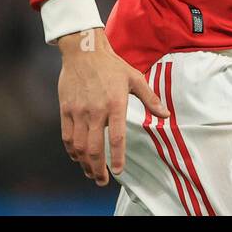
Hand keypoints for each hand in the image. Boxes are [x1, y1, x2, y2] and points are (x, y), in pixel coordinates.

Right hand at [57, 28, 168, 185]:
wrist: (84, 51)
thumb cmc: (112, 65)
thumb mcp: (135, 79)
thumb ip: (150, 99)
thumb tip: (165, 115)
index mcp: (115, 104)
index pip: (116, 138)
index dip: (117, 157)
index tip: (119, 171)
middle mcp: (95, 111)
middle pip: (95, 148)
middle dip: (98, 169)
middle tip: (102, 180)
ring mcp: (78, 111)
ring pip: (79, 146)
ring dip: (84, 163)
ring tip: (91, 172)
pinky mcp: (66, 110)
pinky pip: (67, 136)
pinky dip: (72, 151)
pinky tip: (78, 157)